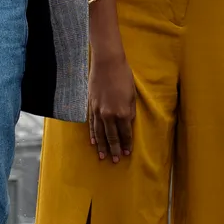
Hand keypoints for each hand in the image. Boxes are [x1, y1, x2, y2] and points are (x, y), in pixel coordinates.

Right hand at [87, 40, 136, 162]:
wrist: (107, 63)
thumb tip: (127, 124)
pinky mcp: (90, 106)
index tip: (127, 153)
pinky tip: (93, 142)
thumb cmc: (124, 76)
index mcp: (123, 113)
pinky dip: (92, 134)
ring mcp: (98, 111)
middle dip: (114, 149)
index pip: (125, 133)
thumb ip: (130, 112)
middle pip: (112, 136)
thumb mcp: (132, 95)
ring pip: (99, 133)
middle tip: (115, 160)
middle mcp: (109, 115)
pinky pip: (91, 125)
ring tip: (103, 156)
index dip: (126, 144)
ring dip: (102, 146)